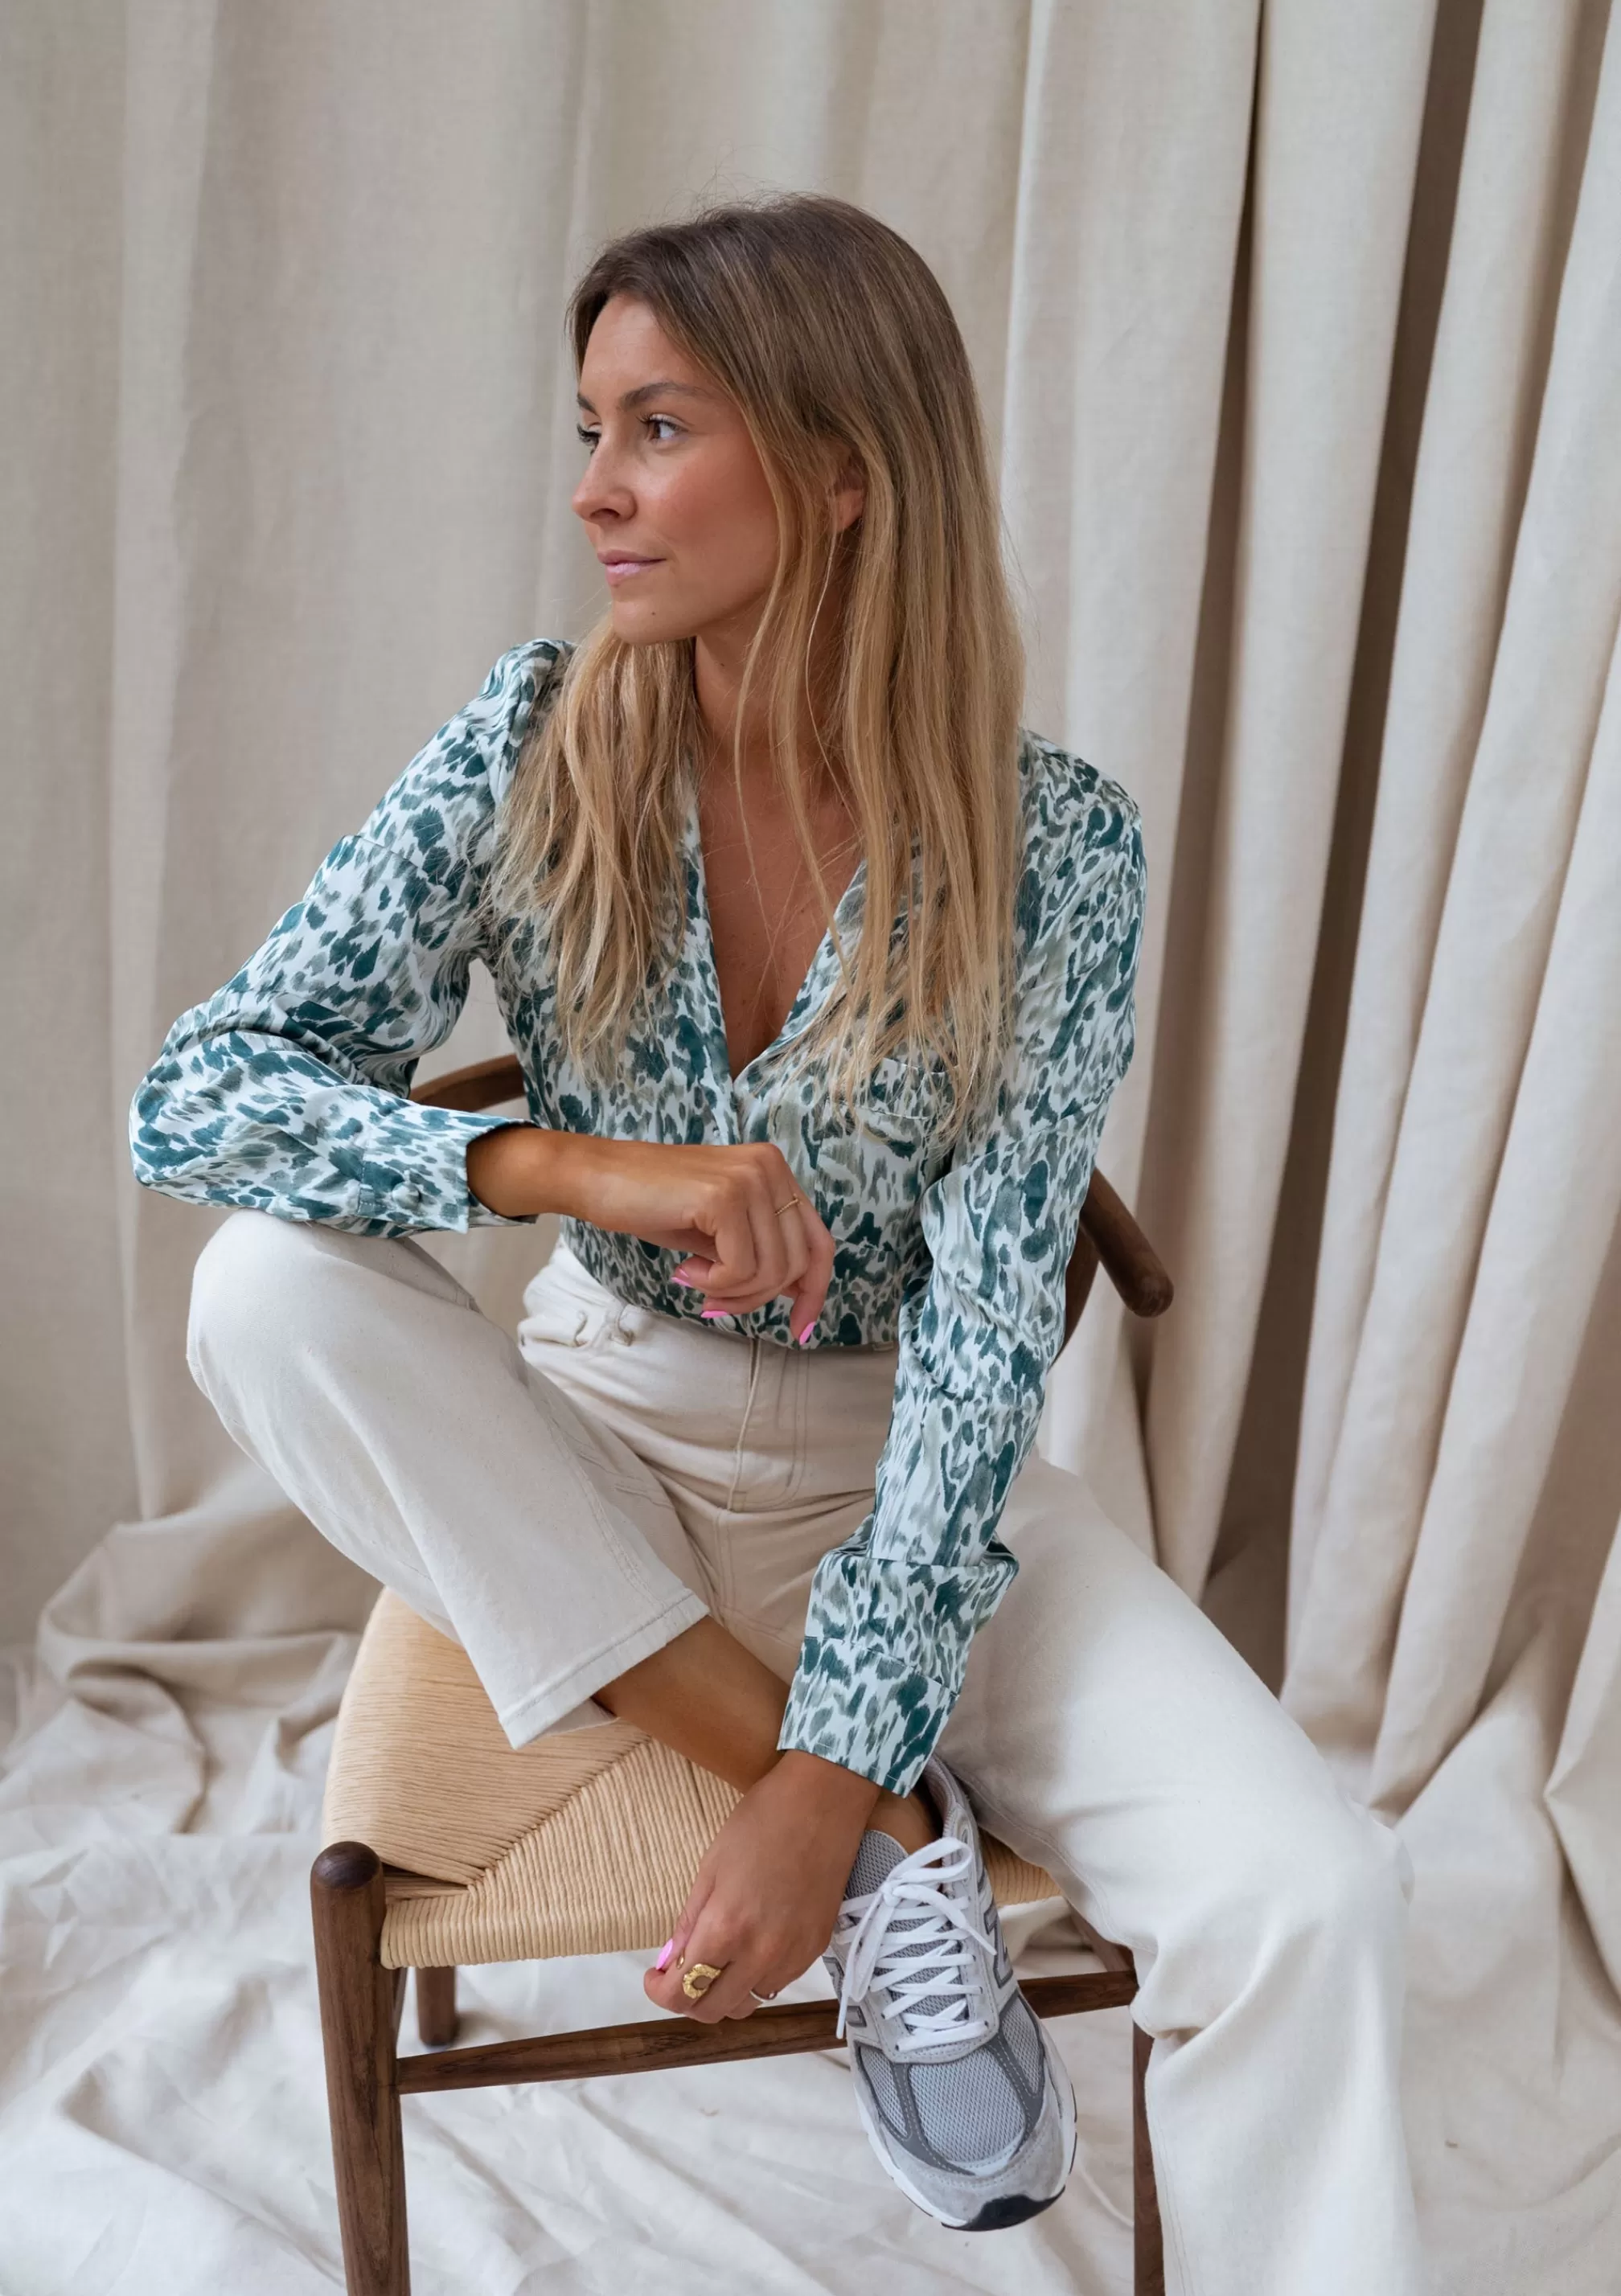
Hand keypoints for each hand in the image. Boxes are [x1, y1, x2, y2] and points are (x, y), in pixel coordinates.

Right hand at [470, 1127, 834, 1341]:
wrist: (597, 1179)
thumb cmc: (654, 1207)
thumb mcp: (721, 1234)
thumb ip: (762, 1253)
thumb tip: (801, 1294)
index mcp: (775, 1172)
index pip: (819, 1242)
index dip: (816, 1291)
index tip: (800, 1328)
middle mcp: (771, 1168)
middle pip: (798, 1263)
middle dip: (757, 1298)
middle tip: (714, 1303)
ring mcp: (750, 1178)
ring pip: (773, 1270)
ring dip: (733, 1293)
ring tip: (696, 1282)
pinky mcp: (725, 1196)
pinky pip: (742, 1268)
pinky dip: (716, 1284)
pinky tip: (684, 1270)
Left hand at [642, 1752, 881, 2023]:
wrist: (823, 1802)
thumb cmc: (760, 1822)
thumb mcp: (711, 1867)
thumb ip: (690, 1922)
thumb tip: (669, 1961)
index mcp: (726, 1928)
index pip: (683, 1992)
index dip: (660, 1992)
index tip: (654, 1976)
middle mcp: (761, 1954)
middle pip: (713, 2010)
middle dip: (687, 1999)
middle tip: (681, 1973)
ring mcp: (793, 1956)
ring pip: (748, 2003)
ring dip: (724, 1993)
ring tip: (718, 1962)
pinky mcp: (816, 1950)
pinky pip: (777, 1984)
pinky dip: (756, 1978)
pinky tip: (751, 1948)